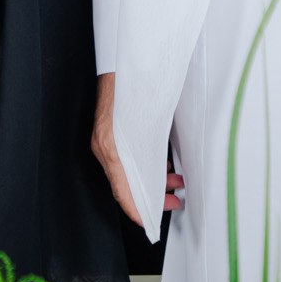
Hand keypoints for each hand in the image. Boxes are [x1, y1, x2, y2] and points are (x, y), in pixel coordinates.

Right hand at [92, 73, 182, 226]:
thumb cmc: (134, 83)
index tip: (149, 223)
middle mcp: (105, 146)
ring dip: (151, 180)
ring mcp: (104, 139)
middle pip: (125, 184)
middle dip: (151, 197)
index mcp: (113, 147)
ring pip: (127, 171)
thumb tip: (165, 173)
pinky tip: (162, 163)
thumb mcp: (150, 117)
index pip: (123, 191)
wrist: (120, 58)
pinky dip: (143, 165)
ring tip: (176, 183)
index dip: (136, 210)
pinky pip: (124, 158)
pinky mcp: (109, 132)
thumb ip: (153, 145)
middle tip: (174, 202)